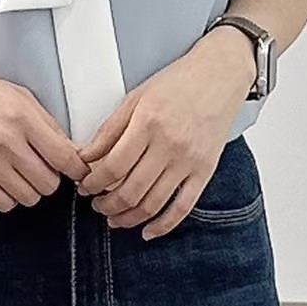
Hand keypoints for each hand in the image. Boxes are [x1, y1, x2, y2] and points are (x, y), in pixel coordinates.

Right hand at [0, 53, 90, 211]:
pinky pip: (4, 204)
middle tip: (40, 166)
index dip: (76, 169)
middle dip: (50, 177)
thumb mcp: (19, 97)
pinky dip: (9, 196)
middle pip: (49, 183)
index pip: (65, 158)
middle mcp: (5, 143)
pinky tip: (3, 179)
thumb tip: (72, 153)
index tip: (77, 171)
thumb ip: (48, 125)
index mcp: (22, 118)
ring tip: (19, 171)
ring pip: (29, 197)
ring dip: (29, 188)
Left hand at [76, 26, 257, 238]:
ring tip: (114, 217)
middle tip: (96, 205)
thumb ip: (110, 131)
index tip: (85, 187)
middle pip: (130, 190)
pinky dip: (163, 225)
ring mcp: (190, 160)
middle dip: (106, 204)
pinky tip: (147, 231)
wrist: (221, 74)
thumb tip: (86, 158)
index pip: (112, 167)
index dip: (93, 183)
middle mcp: (170, 144)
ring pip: (152, 203)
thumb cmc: (178, 82)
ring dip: (128, 217)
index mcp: (148, 123)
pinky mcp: (206, 170)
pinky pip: (183, 207)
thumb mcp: (135, 98)